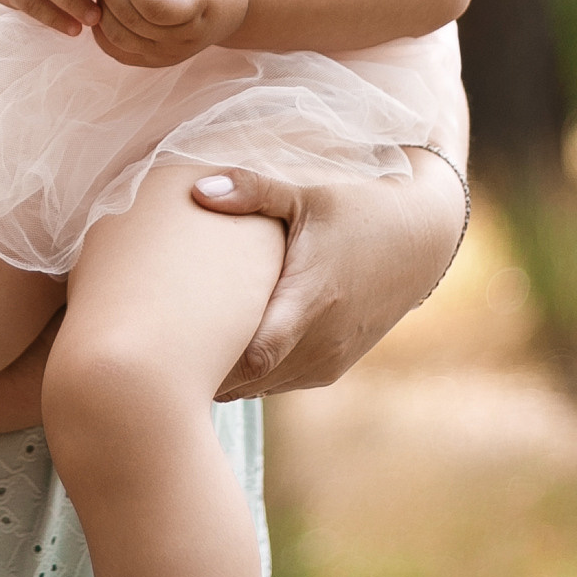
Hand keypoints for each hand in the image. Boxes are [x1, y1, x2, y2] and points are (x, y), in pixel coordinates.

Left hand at [93, 0, 250, 68]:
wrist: (226, 8)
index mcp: (198, 9)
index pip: (153, 6)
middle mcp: (181, 41)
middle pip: (128, 20)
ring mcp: (164, 56)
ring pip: (114, 35)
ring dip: (103, 6)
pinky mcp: (150, 61)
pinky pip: (111, 46)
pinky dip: (101, 24)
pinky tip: (108, 4)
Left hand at [190, 151, 466, 394]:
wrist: (422, 240)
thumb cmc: (360, 210)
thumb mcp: (309, 194)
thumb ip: (253, 191)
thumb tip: (197, 189)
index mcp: (312, 299)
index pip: (255, 354)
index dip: (212, 362)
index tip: (168, 349)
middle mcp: (323, 340)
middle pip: (250, 379)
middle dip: (206, 372)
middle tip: (155, 358)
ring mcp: (330, 359)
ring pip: (262, 387)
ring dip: (226, 378)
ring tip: (177, 359)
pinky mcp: (333, 367)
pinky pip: (280, 384)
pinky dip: (250, 377)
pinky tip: (219, 356)